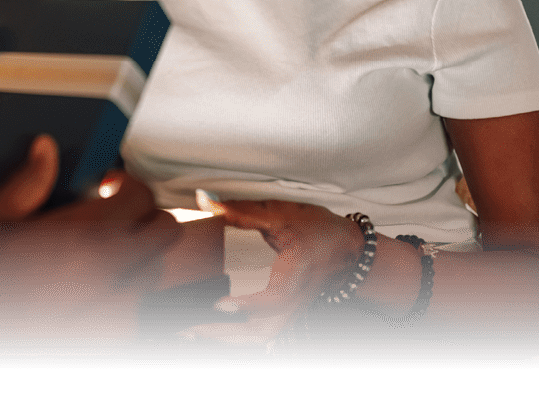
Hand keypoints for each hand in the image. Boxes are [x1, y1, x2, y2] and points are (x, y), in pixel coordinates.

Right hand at [0, 134, 179, 343]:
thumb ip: (26, 181)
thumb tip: (45, 149)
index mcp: (88, 231)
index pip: (142, 194)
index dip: (126, 185)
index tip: (109, 188)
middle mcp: (114, 265)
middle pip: (166, 228)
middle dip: (145, 217)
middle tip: (118, 217)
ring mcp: (123, 302)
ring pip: (156, 265)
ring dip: (137, 254)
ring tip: (102, 256)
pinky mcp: (123, 332)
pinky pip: (139, 302)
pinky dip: (123, 292)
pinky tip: (92, 290)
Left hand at [180, 198, 361, 345]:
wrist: (349, 250)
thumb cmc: (319, 231)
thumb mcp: (281, 213)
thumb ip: (241, 210)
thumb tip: (207, 201)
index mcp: (296, 276)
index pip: (273, 298)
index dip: (247, 304)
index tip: (220, 304)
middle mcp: (293, 301)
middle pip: (260, 328)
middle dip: (224, 331)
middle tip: (189, 326)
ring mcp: (289, 312)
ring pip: (258, 335)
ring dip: (226, 337)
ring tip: (194, 331)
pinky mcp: (285, 314)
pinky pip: (260, 333)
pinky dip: (236, 336)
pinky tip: (214, 331)